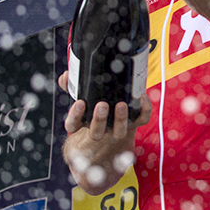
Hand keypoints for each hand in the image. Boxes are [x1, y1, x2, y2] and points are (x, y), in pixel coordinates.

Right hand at [60, 71, 151, 194]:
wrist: (114, 119)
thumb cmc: (94, 104)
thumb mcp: (81, 96)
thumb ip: (71, 86)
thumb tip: (65, 76)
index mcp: (83, 123)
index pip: (73, 125)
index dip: (75, 116)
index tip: (80, 103)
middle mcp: (100, 130)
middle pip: (96, 133)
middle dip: (99, 120)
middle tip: (102, 105)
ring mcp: (118, 128)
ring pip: (119, 131)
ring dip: (121, 119)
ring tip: (121, 104)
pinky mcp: (135, 123)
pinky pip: (142, 120)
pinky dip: (144, 109)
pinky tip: (142, 97)